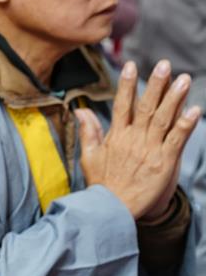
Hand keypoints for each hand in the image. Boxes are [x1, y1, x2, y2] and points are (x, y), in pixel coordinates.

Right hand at [77, 60, 200, 219]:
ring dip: (174, 98)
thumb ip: (89, 131)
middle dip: (155, 84)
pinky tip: (194, 110)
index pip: (122, 105)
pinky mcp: (164, 162)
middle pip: (146, 107)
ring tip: (184, 79)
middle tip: (163, 65)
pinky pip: (177, 139)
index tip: (131, 66)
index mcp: (116, 136)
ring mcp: (149, 150)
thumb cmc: (103, 184)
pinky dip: (185, 124)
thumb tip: (81, 109)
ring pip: (163, 118)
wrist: (114, 210)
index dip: (127, 85)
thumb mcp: (89, 157)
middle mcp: (133, 139)